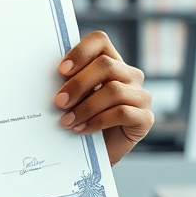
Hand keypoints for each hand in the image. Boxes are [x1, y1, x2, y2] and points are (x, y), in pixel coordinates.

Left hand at [54, 31, 153, 166]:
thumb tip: (49, 76)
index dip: (81, 51)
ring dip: (85, 107)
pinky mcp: (145, 118)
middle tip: (58, 102)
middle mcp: (130, 75)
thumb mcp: (73, 97)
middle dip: (78, 84)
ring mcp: (141, 96)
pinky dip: (97, 121)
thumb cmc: (81, 120)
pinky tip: (82, 129)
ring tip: (67, 121)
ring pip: (113, 90)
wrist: (94, 155)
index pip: (100, 41)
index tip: (61, 70)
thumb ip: (68, 82)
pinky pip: (122, 112)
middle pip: (106, 65)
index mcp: (111, 62)